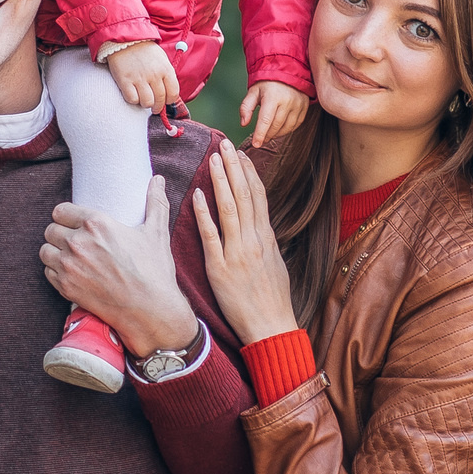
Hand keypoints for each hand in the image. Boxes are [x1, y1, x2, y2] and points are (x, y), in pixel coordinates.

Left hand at [40, 175, 198, 358]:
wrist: (149, 309)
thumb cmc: (153, 270)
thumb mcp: (156, 232)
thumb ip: (155, 202)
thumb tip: (158, 179)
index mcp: (96, 224)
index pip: (60, 210)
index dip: (66, 216)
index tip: (74, 222)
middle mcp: (78, 243)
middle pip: (50, 230)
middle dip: (60, 233)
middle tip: (74, 240)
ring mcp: (69, 266)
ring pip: (45, 251)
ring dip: (55, 252)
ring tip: (70, 256)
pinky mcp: (65, 287)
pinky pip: (48, 272)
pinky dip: (56, 271)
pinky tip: (71, 272)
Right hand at [104, 42, 181, 109]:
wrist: (125, 40)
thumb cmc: (145, 51)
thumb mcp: (162, 59)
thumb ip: (166, 75)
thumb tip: (169, 93)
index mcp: (165, 69)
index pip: (173, 93)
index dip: (170, 101)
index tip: (165, 101)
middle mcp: (154, 75)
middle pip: (160, 100)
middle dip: (158, 107)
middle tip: (154, 106)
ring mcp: (139, 78)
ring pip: (147, 102)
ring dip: (145, 104)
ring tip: (143, 99)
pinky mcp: (125, 80)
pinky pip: (132, 99)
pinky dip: (133, 99)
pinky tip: (133, 93)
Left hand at [193, 139, 298, 343]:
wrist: (271, 328)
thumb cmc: (273, 300)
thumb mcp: (275, 265)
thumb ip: (264, 243)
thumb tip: (258, 226)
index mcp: (267, 239)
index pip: (258, 197)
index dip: (249, 173)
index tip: (241, 154)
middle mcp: (254, 241)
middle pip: (244, 196)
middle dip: (235, 168)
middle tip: (225, 145)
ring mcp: (238, 253)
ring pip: (229, 210)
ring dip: (221, 182)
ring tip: (213, 160)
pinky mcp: (221, 269)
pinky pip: (211, 237)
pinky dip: (204, 214)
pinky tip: (197, 196)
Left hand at [238, 80, 309, 148]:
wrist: (288, 70)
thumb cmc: (268, 83)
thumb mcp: (253, 92)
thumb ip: (246, 107)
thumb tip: (244, 123)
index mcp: (272, 96)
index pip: (265, 120)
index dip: (260, 134)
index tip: (256, 144)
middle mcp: (287, 101)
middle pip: (276, 125)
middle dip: (267, 135)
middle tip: (261, 140)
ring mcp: (298, 104)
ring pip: (287, 127)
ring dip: (277, 134)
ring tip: (269, 135)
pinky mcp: (305, 107)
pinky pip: (296, 124)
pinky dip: (287, 130)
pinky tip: (280, 129)